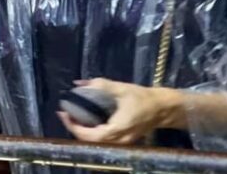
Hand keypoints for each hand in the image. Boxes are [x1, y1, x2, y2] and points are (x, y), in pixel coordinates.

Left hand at [58, 79, 177, 143]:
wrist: (163, 108)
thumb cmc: (143, 97)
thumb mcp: (121, 88)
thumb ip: (99, 85)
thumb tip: (78, 83)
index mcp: (117, 129)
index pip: (89, 135)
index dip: (73, 126)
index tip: (62, 113)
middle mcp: (118, 140)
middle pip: (90, 141)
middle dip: (75, 128)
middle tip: (65, 113)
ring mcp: (122, 143)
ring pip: (96, 142)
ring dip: (82, 132)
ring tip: (73, 116)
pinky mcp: (123, 141)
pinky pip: (103, 140)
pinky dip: (92, 132)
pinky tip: (87, 121)